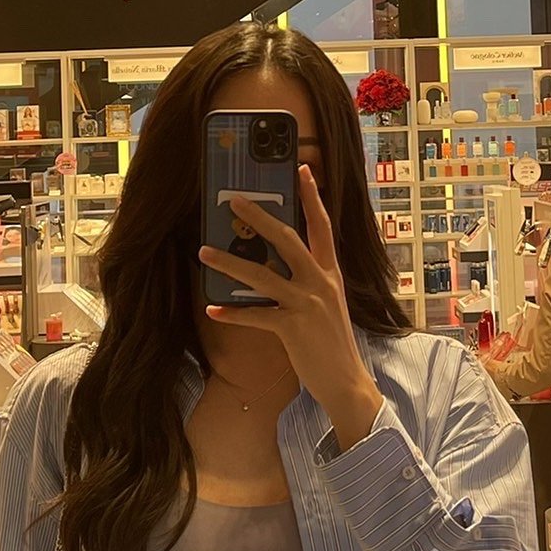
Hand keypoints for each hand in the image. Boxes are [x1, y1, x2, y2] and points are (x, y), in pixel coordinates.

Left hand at [199, 165, 381, 449]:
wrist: (346, 381)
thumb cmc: (333, 346)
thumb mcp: (328, 307)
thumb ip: (311, 284)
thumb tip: (281, 268)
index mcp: (331, 274)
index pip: (322, 227)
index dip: (312, 197)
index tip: (303, 170)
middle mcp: (321, 283)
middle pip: (287, 240)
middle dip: (260, 218)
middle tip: (235, 201)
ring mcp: (307, 304)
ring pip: (262, 274)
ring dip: (229, 263)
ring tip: (204, 251)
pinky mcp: (293, 327)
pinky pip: (255, 316)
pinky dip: (232, 313)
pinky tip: (212, 309)